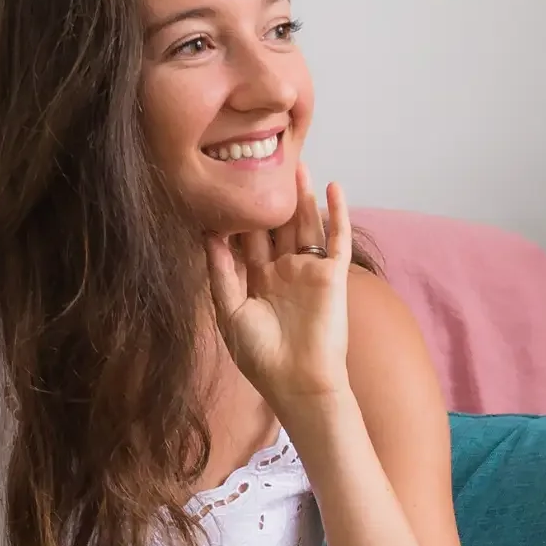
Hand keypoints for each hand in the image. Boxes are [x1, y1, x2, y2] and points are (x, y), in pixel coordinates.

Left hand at [205, 166, 352, 411]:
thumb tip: (208, 236)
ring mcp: (308, 271)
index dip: (238, 217)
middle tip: (262, 163)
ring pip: (304, 225)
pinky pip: (337, 238)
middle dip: (270, 199)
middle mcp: (282, 271)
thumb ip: (221, 274)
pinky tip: (334, 187)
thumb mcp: (230, 312)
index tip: (224, 189)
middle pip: (275, 227)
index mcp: (256, 281)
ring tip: (296, 165)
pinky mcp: (332, 276)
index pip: (246, 242)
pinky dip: (338, 213)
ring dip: (302, 197)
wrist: (298, 382)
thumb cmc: (261, 356)